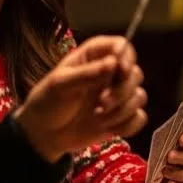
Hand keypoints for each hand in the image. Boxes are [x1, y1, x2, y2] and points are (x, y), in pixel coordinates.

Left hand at [14, 36, 147, 161]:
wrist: (44, 136)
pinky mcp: (121, 117)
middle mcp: (110, 74)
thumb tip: (114, 62)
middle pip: (135, 73)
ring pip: (139, 97)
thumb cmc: (47, 103)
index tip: (121, 70)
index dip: (126, 56)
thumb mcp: (61, 85)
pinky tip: (109, 128)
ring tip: (99, 117)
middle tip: (102, 102)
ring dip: (122, 110)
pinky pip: (139, 118)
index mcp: (94, 57)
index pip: (121, 46)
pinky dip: (127, 125)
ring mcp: (117, 96)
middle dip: (122, 91)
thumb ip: (88, 73)